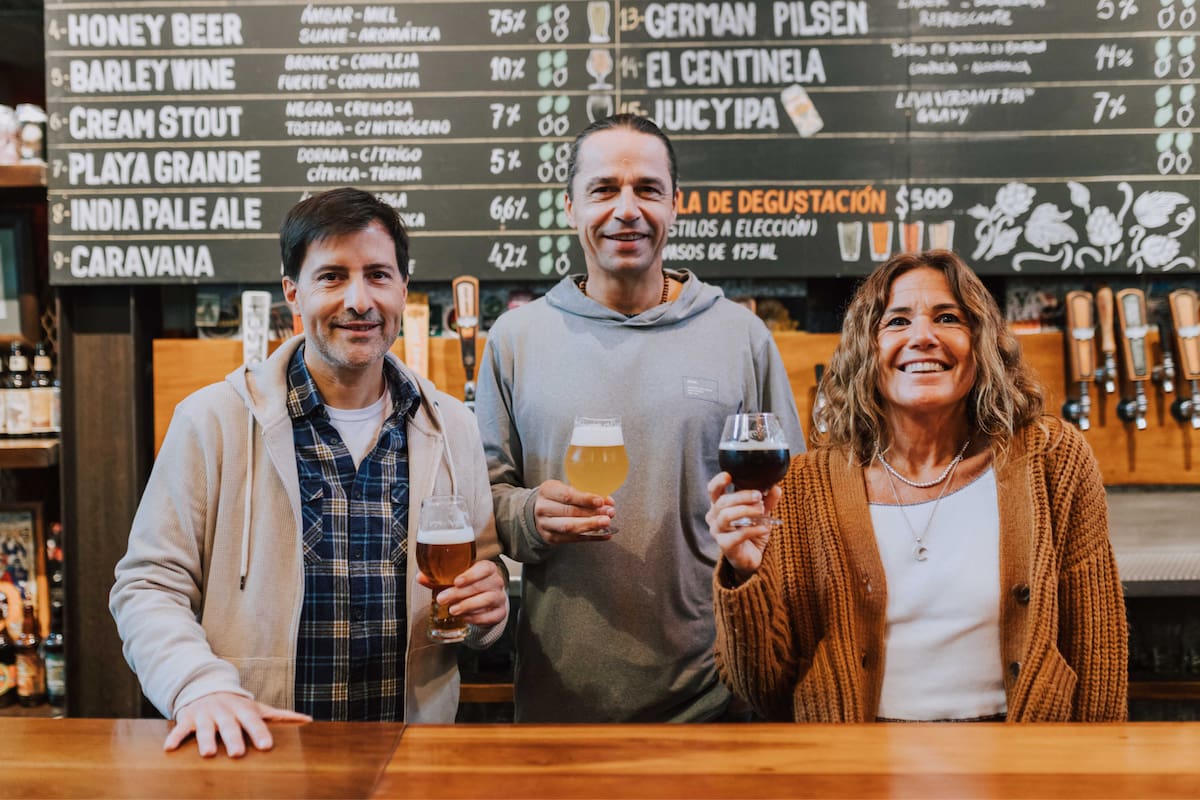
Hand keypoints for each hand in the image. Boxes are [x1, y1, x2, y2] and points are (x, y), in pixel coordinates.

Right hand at [165, 692, 310, 757]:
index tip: (266, 746)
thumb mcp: (257, 707)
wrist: (206, 688)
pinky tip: (169, 749)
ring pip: (206, 728)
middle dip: (234, 739)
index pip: (253, 721)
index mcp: (243, 709)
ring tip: (208, 754)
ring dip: (206, 740)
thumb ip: (281, 715)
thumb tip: (309, 720)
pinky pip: (180, 729)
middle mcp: (224, 711)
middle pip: (230, 726)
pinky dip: (175, 737)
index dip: (260, 733)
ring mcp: (205, 715)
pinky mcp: (188, 719)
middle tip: (237, 754)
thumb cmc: (237, 705)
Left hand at [417, 559, 507, 627]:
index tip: (456, 581)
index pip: (484, 568)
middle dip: (459, 593)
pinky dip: (476, 618)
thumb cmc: (470, 586)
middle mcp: (496, 582)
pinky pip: (490, 616)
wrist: (485, 601)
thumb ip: (438, 578)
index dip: (471, 574)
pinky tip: (464, 618)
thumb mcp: (455, 579)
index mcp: (487, 568)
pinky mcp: (500, 613)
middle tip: (442, 598)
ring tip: (452, 610)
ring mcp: (500, 597)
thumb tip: (420, 577)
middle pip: (480, 586)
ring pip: (487, 600)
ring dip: (467, 605)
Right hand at [531, 479, 614, 543]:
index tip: (600, 501)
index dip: (585, 499)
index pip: (567, 496)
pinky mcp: (552, 538)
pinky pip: (574, 539)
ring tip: (607, 522)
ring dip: (591, 525)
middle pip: (569, 513)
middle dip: (592, 513)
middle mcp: (543, 508)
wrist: (540, 512)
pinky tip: (606, 534)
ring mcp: (546, 525)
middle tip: (609, 513)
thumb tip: (608, 502)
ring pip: (570, 528)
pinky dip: (592, 537)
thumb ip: (586, 493)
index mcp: (547, 491)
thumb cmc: (558, 497)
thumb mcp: (566, 488)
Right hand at [705, 472, 781, 583]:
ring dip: (746, 510)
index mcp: (719, 506)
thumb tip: (776, 487)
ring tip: (761, 510)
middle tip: (759, 496)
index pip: (713, 490)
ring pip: (726, 516)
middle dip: (742, 496)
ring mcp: (717, 532)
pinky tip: (765, 527)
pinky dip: (754, 529)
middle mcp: (714, 517)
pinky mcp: (725, 545)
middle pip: (723, 502)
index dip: (718, 482)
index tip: (729, 475)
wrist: (751, 557)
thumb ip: (767, 500)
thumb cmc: (751, 531)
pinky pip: (738, 534)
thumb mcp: (761, 513)